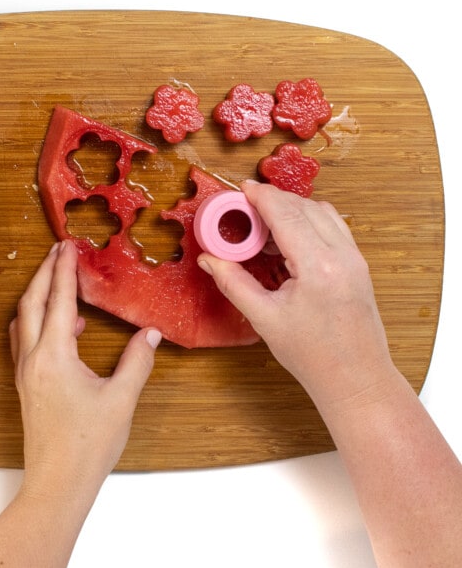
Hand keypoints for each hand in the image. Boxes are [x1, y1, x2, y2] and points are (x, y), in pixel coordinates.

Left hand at [10, 241, 159, 500]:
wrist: (57, 483)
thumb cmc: (88, 445)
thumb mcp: (121, 400)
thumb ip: (137, 361)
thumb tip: (150, 333)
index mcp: (53, 357)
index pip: (58, 301)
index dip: (63, 271)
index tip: (68, 246)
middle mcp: (32, 359)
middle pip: (30, 303)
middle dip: (43, 274)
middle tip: (57, 252)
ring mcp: (24, 373)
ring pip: (23, 321)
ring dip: (37, 296)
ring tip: (57, 282)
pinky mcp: (25, 385)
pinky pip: (25, 341)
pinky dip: (37, 322)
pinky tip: (63, 328)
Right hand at [198, 182, 395, 406]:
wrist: (355, 378)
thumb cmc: (314, 355)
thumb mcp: (264, 318)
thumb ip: (233, 282)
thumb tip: (210, 259)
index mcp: (318, 267)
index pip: (286, 214)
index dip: (261, 196)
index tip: (241, 189)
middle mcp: (342, 255)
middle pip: (304, 207)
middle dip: (272, 201)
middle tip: (244, 209)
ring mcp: (354, 258)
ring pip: (321, 212)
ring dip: (291, 210)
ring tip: (262, 227)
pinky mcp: (357, 264)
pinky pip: (332, 227)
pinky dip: (308, 222)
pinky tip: (287, 240)